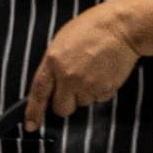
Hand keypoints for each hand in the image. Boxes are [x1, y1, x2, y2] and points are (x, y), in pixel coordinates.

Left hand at [24, 3, 142, 130]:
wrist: (121, 27)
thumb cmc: (92, 28)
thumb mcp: (62, 41)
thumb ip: (54, 65)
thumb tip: (51, 83)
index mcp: (53, 61)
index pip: (39, 92)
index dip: (34, 111)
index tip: (31, 125)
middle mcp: (68, 76)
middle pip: (62, 108)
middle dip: (66, 102)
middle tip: (74, 86)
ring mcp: (87, 84)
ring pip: (82, 103)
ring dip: (85, 93)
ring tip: (93, 70)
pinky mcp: (105, 89)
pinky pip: (99, 99)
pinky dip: (101, 90)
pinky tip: (104, 72)